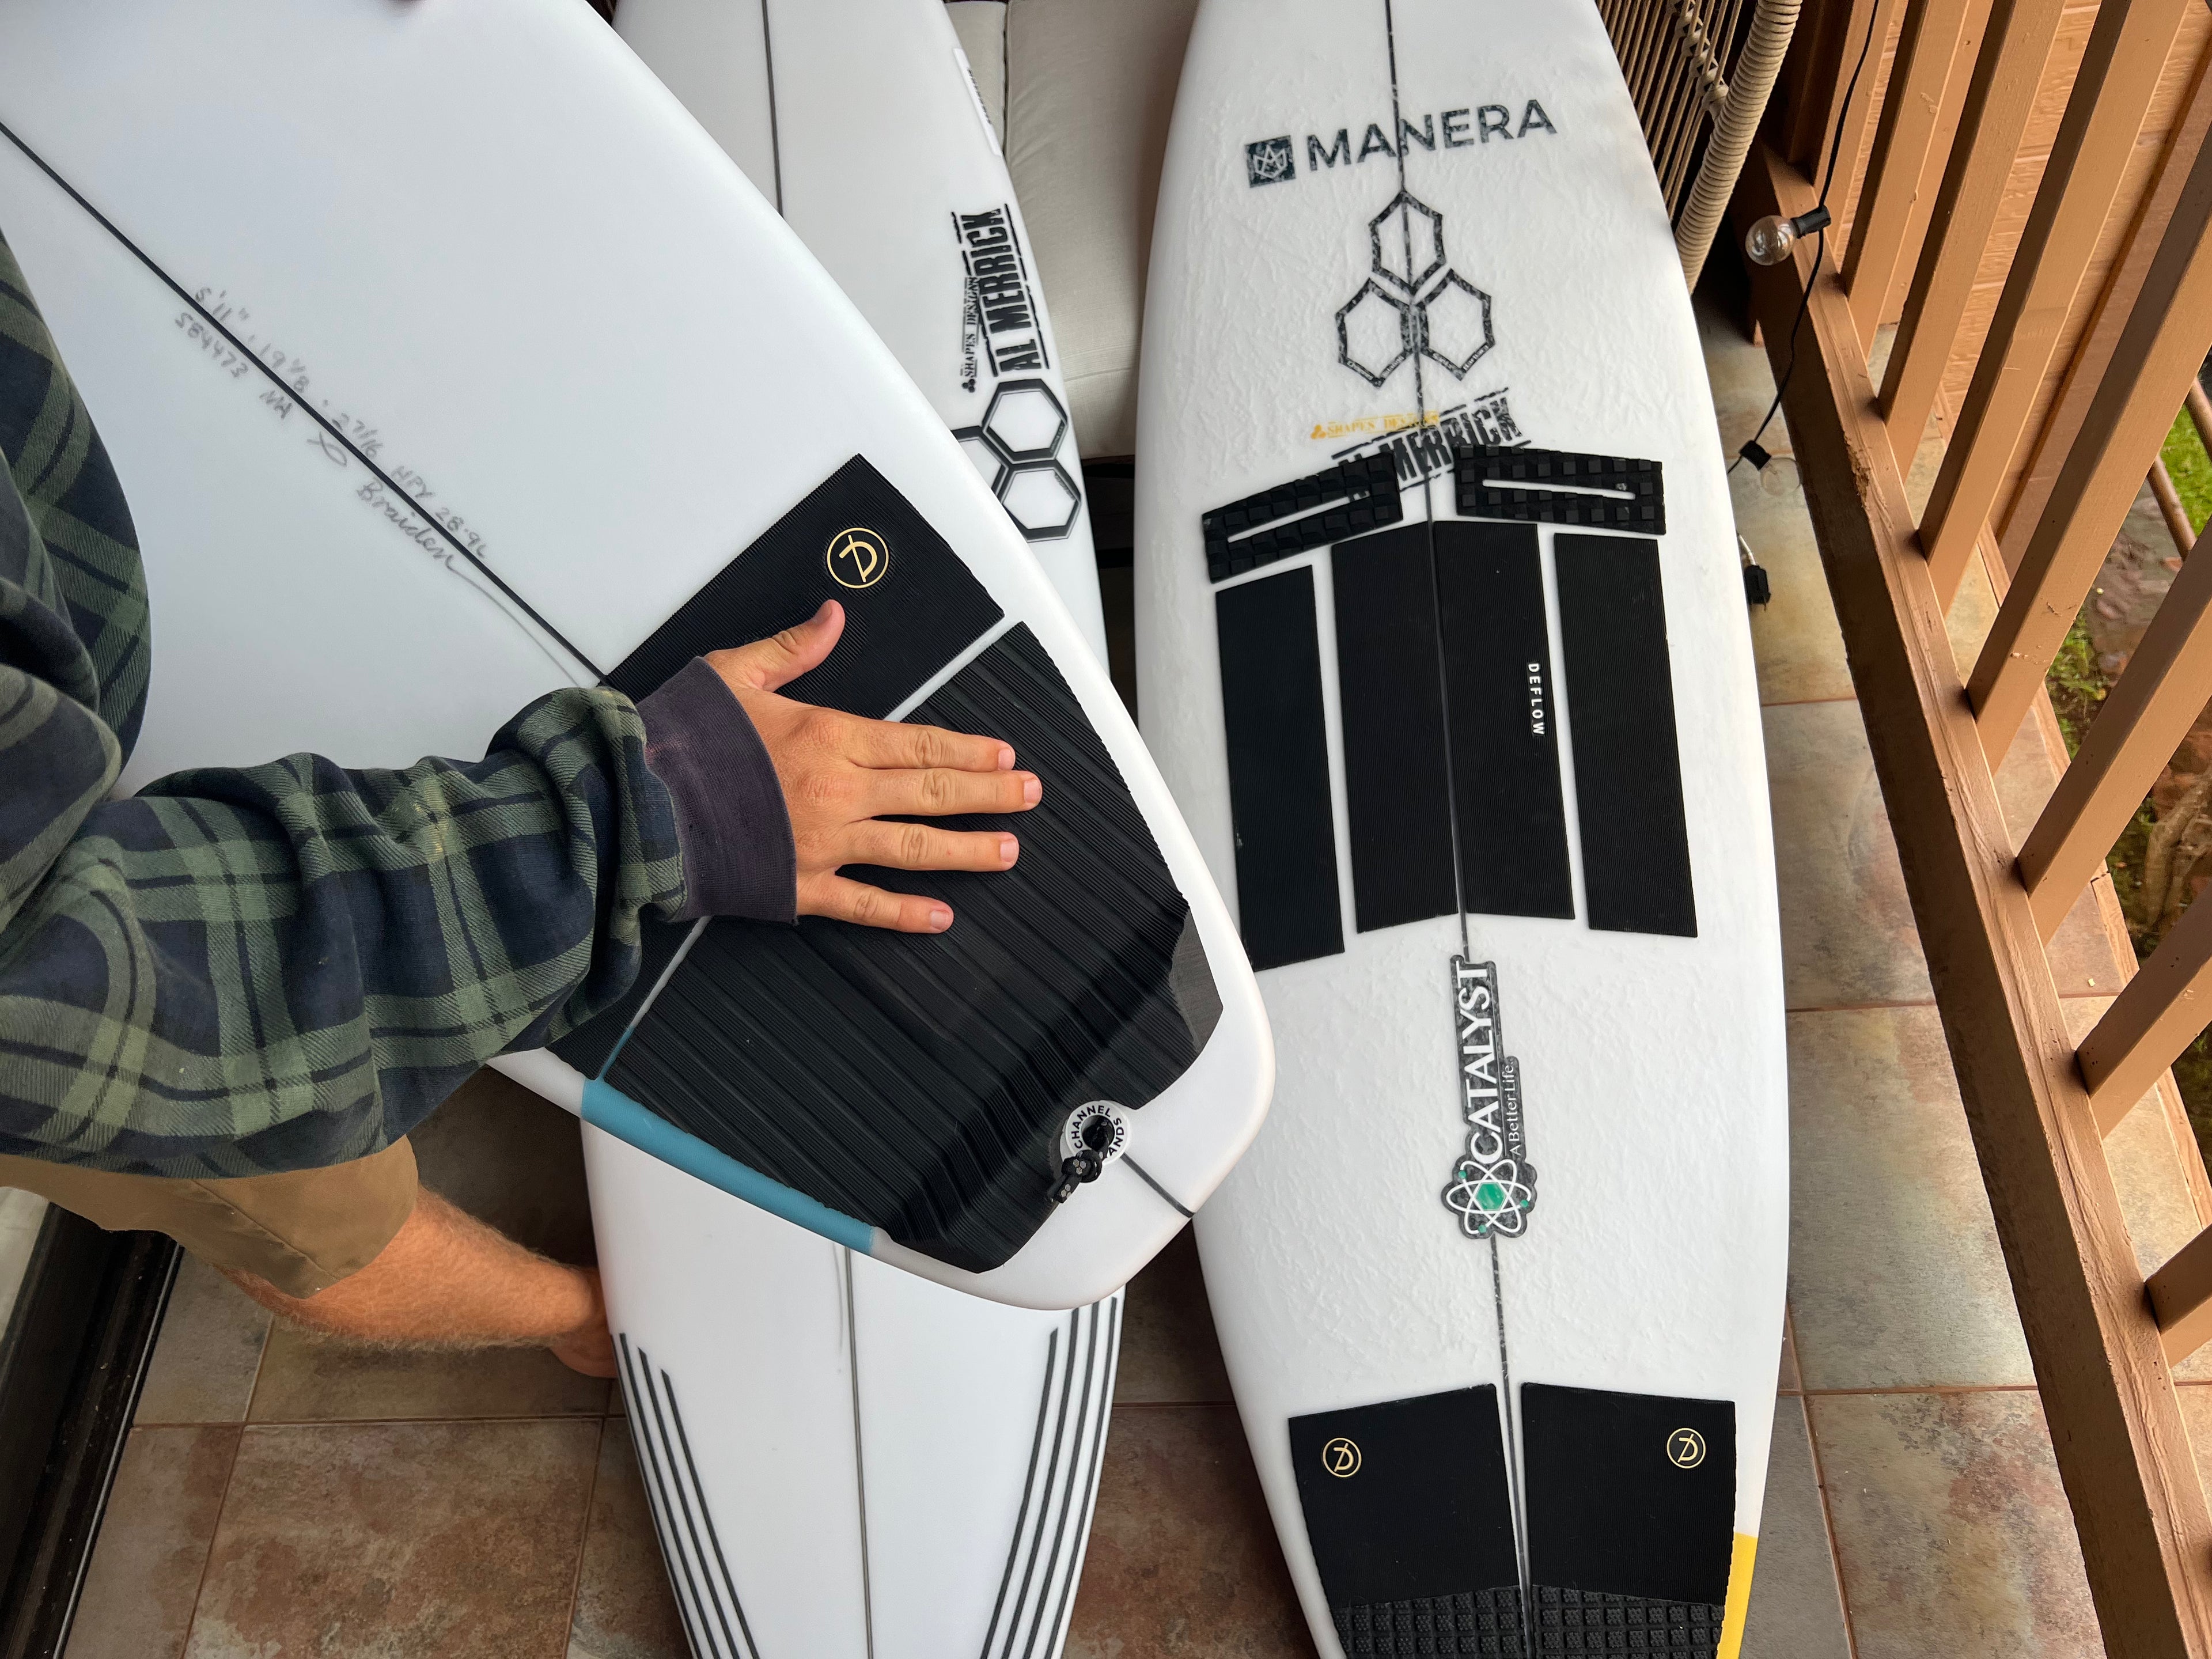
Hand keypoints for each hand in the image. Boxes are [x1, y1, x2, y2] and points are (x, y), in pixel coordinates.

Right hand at [706, 602, 1039, 931]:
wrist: (637, 802)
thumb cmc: (680, 739)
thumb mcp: (736, 674)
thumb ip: (793, 648)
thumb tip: (832, 616)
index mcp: (829, 736)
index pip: (919, 744)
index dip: (969, 751)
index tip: (1005, 757)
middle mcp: (838, 791)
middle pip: (932, 793)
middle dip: (989, 795)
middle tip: (1030, 798)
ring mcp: (824, 844)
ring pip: (914, 848)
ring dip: (967, 851)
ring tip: (1008, 852)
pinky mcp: (800, 888)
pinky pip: (864, 905)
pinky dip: (905, 915)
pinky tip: (941, 918)